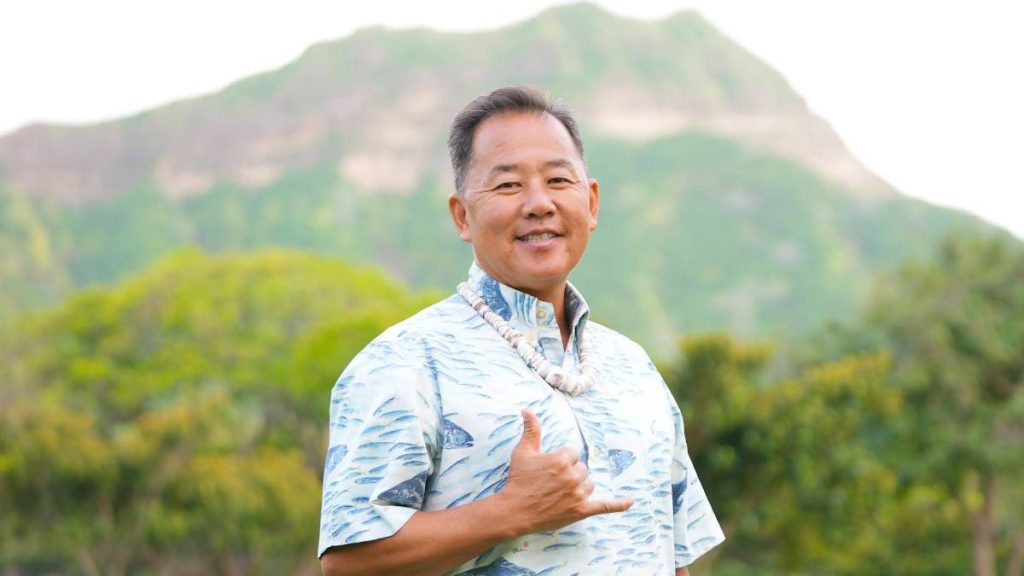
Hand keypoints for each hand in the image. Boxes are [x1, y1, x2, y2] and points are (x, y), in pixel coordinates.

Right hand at [496, 408, 632, 534]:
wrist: (515, 511)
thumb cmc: (519, 480)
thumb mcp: (523, 452)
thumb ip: (531, 430)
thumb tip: (527, 409)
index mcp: (562, 459)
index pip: (573, 453)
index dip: (561, 460)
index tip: (549, 469)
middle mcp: (573, 475)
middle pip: (582, 468)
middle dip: (570, 473)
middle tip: (552, 483)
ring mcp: (578, 494)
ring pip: (589, 484)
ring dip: (580, 486)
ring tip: (560, 493)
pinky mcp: (581, 510)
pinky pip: (604, 506)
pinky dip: (618, 505)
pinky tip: (630, 501)